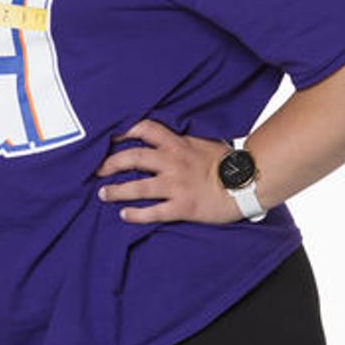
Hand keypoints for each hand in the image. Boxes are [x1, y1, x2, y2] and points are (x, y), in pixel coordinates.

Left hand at [94, 119, 242, 224]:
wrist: (247, 184)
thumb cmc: (228, 163)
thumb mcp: (204, 143)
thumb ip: (185, 141)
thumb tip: (171, 138)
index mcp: (178, 144)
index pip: (146, 129)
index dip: (125, 131)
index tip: (110, 136)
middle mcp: (172, 162)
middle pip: (133, 158)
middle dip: (110, 163)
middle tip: (97, 169)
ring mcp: (176, 185)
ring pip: (137, 187)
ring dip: (116, 190)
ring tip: (102, 193)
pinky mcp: (181, 207)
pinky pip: (153, 212)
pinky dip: (135, 214)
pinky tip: (124, 215)